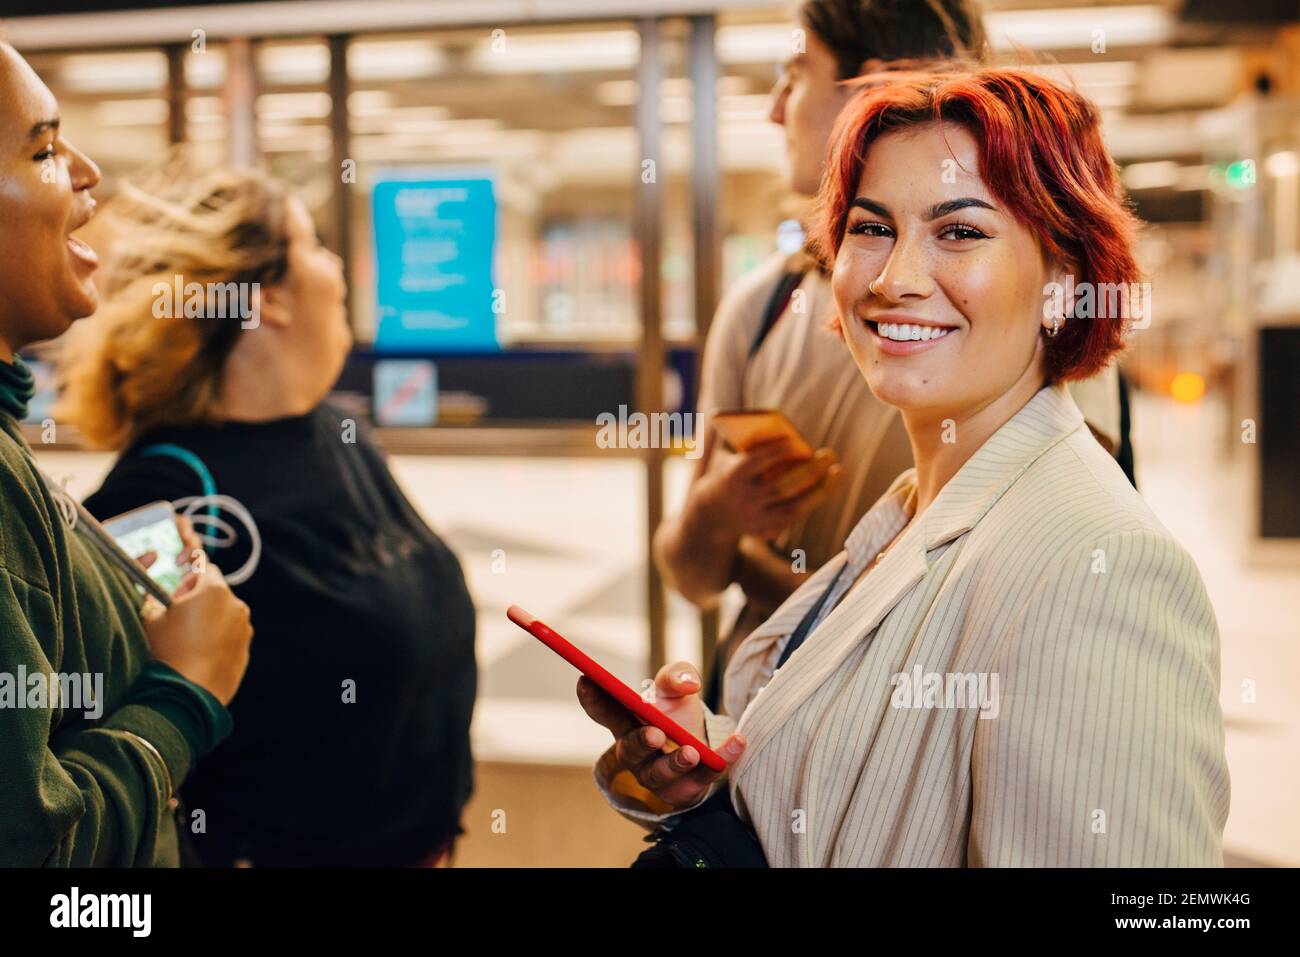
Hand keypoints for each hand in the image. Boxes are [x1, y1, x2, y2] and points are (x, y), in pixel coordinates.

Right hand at [141, 515, 251, 705]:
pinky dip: (218, 638)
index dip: (188, 576)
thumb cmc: (167, 652)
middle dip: (199, 597)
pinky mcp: (246, 648)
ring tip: (187, 639)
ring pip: (225, 613)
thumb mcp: (151, 618)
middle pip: (217, 591)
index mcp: (214, 591)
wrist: (187, 693)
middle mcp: (236, 605)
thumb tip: (153, 592)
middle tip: (178, 616)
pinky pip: (231, 635)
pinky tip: (199, 653)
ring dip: (209, 618)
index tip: (177, 592)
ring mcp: (244, 628)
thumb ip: (153, 597)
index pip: (205, 567)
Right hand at [577, 661, 744, 809]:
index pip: (605, 712)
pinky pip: (703, 778)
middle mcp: (637, 752)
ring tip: (691, 752)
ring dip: (675, 762)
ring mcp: (659, 775)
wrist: (702, 745)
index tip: (586, 679)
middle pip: (631, 750)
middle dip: (641, 742)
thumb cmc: (677, 713)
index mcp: (628, 722)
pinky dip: (722, 759)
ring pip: (661, 774)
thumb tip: (688, 683)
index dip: (593, 698)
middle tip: (655, 733)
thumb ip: (677, 676)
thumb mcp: (676, 687)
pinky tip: (738, 742)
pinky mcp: (687, 788)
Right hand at [694, 435, 842, 540]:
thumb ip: (755, 451)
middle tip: (829, 454)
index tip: (793, 441)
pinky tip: (824, 488)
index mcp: (731, 478)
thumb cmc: (728, 477)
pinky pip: (793, 518)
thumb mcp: (732, 461)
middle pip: (781, 487)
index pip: (753, 463)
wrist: (708, 517)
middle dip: (808, 470)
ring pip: (793, 508)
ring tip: (838, 472)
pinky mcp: (764, 532)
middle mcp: (743, 501)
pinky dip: (810, 502)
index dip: (772, 452)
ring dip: (820, 491)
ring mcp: (754, 520)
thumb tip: (791, 442)